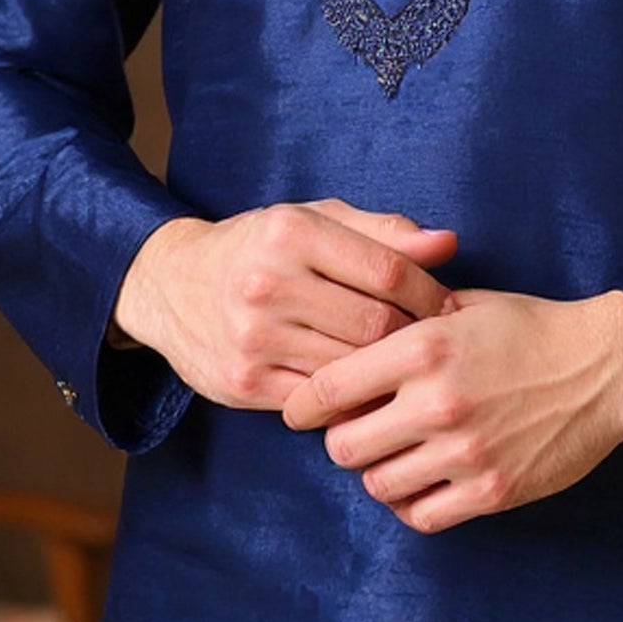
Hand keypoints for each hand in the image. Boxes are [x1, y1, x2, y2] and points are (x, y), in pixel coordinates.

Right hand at [112, 199, 458, 410]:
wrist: (172, 285)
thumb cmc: (261, 248)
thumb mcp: (316, 221)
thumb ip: (383, 233)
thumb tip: (448, 244)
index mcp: (292, 232)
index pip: (387, 271)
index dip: (431, 294)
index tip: (450, 309)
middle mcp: (268, 283)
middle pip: (373, 325)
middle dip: (414, 337)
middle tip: (434, 345)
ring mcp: (252, 337)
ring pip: (350, 368)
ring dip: (385, 373)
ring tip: (405, 368)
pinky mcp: (243, 382)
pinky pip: (318, 400)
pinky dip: (349, 399)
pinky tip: (364, 389)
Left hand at [280, 286, 622, 533]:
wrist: (606, 366)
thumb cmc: (532, 328)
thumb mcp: (464, 304)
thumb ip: (406, 320)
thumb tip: (350, 333)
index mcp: (424, 347)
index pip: (329, 387)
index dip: (303, 405)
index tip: (299, 412)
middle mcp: (437, 402)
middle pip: (343, 447)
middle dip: (343, 440)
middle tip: (358, 432)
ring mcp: (465, 452)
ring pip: (378, 486)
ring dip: (380, 473)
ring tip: (396, 456)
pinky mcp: (492, 492)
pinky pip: (422, 516)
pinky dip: (414, 504)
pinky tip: (424, 484)